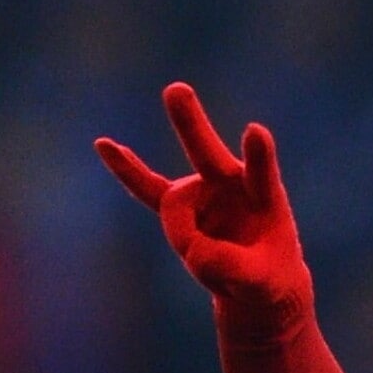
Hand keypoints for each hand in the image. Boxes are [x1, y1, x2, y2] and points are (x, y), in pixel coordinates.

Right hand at [95, 83, 310, 308]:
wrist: (256, 278)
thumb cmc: (268, 276)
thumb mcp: (260, 282)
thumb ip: (230, 266)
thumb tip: (192, 249)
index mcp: (266, 198)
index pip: (262, 174)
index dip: (258, 155)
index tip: (256, 131)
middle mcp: (232, 186)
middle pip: (208, 153)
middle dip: (191, 125)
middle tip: (176, 89)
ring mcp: (203, 192)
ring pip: (174, 208)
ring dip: (183, 238)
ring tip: (208, 260)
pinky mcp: (180, 206)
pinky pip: (148, 187)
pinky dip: (126, 169)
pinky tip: (104, 145)